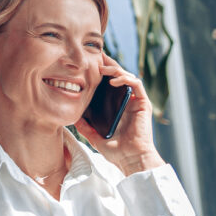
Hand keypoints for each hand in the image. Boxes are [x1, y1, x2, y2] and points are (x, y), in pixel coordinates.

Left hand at [75, 53, 165, 175]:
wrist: (130, 159)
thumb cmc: (115, 150)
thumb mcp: (94, 135)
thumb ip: (85, 126)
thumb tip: (72, 117)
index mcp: (116, 106)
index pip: (108, 84)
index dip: (100, 72)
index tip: (87, 64)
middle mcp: (126, 101)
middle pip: (118, 76)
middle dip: (107, 65)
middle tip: (95, 56)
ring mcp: (135, 101)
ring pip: (127, 76)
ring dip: (115, 70)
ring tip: (102, 68)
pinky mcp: (143, 103)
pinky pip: (136, 84)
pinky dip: (125, 79)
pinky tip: (113, 81)